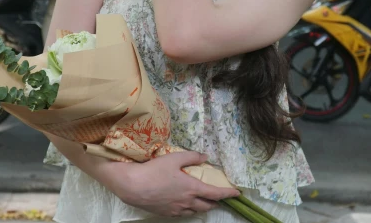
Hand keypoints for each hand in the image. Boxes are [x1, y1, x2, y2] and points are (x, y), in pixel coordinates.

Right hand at [114, 152, 239, 217]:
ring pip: (196, 211)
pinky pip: (183, 213)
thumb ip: (192, 157)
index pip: (216, 194)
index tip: (237, 193)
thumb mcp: (174, 159)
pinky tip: (185, 204)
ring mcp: (177, 210)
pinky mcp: (167, 214)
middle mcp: (187, 202)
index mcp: (192, 189)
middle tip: (219, 197)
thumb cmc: (155, 171)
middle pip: (207, 206)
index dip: (228, 194)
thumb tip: (205, 156)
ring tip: (203, 201)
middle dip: (216, 202)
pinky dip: (189, 209)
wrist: (133, 187)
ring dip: (202, 206)